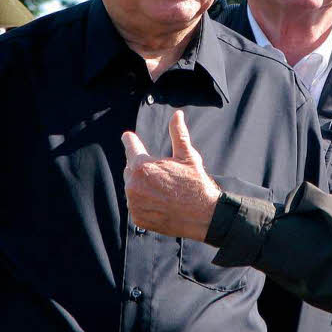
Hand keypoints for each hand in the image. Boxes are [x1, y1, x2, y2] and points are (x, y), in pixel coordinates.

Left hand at [122, 110, 221, 241]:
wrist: (203, 216)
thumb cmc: (196, 184)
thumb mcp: (187, 156)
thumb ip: (178, 133)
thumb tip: (177, 114)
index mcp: (142, 166)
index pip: (130, 147)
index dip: (130, 140)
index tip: (127, 136)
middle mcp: (133, 184)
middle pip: (131, 169)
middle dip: (142, 167)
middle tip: (162, 172)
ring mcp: (134, 202)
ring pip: (133, 187)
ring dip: (143, 185)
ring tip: (164, 189)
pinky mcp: (137, 217)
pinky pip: (136, 204)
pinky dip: (144, 201)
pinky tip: (161, 202)